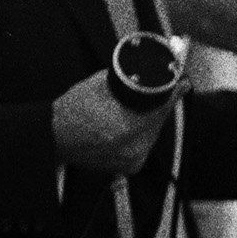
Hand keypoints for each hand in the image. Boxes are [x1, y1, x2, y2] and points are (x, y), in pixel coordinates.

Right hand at [50, 73, 172, 177]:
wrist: (54, 137)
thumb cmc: (71, 112)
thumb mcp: (97, 86)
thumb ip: (122, 78)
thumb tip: (142, 70)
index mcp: (126, 128)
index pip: (160, 108)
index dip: (173, 94)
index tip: (183, 85)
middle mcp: (133, 148)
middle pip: (158, 122)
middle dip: (161, 107)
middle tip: (162, 92)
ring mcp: (132, 161)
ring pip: (152, 134)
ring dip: (150, 121)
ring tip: (137, 109)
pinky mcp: (129, 167)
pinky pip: (144, 145)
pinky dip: (141, 135)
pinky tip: (130, 125)